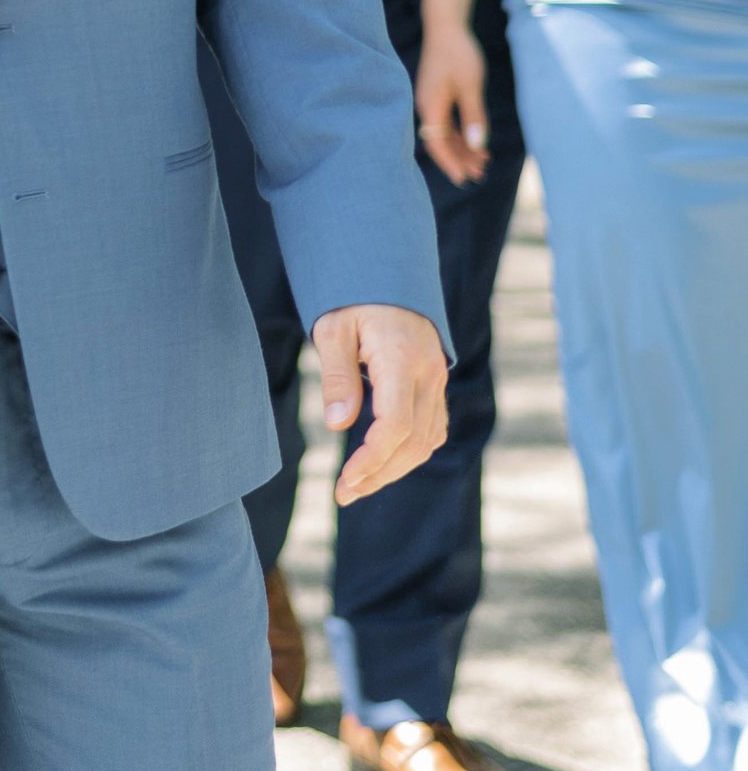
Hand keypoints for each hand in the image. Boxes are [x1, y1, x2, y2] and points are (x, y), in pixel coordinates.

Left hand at [317, 304, 448, 504]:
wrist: (389, 277)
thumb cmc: (354, 300)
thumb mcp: (333, 329)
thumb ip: (338, 376)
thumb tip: (338, 424)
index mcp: (401, 358)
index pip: (396, 424)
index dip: (372, 458)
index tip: (345, 479)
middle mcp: (429, 373)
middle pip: (414, 441)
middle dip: (380, 474)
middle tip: (344, 493)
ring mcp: (437, 381)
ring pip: (427, 441)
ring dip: (394, 469)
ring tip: (357, 486)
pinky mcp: (436, 386)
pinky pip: (432, 430)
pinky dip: (410, 453)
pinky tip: (382, 464)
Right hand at [414, 17, 490, 185]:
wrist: (446, 27)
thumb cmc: (458, 54)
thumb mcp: (471, 86)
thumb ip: (474, 116)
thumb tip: (478, 145)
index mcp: (431, 106)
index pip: (437, 143)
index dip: (451, 162)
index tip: (464, 178)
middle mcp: (427, 107)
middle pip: (441, 141)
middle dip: (460, 159)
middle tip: (480, 174)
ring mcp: (432, 101)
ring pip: (446, 133)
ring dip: (463, 148)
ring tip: (483, 162)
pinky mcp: (438, 96)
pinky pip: (448, 122)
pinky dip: (462, 134)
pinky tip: (477, 142)